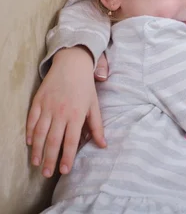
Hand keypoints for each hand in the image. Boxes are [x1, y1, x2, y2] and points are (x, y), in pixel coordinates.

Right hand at [26, 46, 105, 177]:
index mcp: (76, 114)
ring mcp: (47, 107)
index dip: (67, 157)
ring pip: (40, 133)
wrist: (72, 64)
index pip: (71, 141)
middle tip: (47, 174)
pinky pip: (31, 120)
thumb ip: (97, 126)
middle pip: (53, 141)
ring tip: (37, 163)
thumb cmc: (85, 87)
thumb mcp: (94, 106)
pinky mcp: (37, 101)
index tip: (64, 171)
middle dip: (50, 159)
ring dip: (37, 150)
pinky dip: (29, 132)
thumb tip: (103, 145)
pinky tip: (30, 143)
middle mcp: (61, 112)